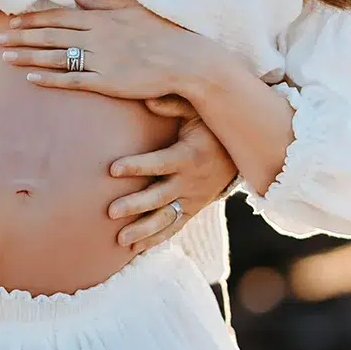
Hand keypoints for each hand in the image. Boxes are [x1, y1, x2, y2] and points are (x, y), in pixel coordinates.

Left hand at [0, 0, 206, 101]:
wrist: (187, 59)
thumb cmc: (165, 33)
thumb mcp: (135, 8)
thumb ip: (106, 2)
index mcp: (102, 17)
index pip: (59, 16)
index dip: (33, 19)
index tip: (13, 21)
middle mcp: (96, 36)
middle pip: (50, 34)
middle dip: (20, 36)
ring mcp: (100, 59)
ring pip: (55, 56)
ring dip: (27, 56)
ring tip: (4, 57)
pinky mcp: (106, 81)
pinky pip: (72, 79)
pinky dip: (49, 78)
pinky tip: (31, 78)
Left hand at [107, 107, 237, 253]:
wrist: (239, 155)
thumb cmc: (210, 127)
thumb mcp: (197, 111)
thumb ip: (173, 104)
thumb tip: (147, 98)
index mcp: (189, 156)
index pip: (159, 163)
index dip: (137, 166)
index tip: (112, 169)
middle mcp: (190, 182)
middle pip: (160, 197)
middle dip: (135, 205)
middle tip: (111, 211)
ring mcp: (192, 200)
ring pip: (166, 219)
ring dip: (143, 231)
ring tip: (120, 240)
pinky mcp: (193, 210)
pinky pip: (175, 228)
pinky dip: (157, 240)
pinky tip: (136, 250)